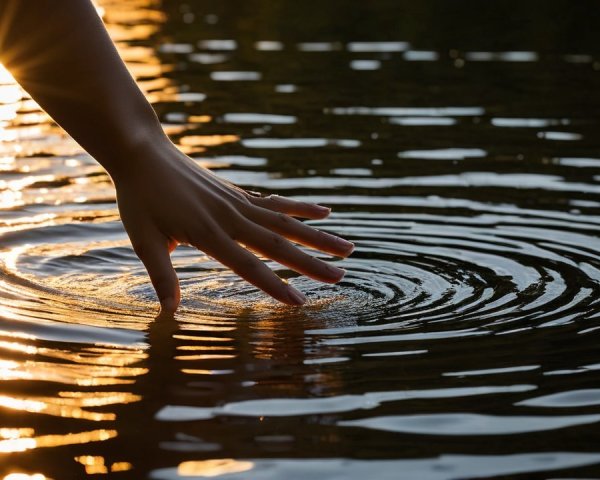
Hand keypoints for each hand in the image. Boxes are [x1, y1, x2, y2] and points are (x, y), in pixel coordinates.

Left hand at [114, 140, 354, 311]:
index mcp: (208, 233)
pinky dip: (302, 208)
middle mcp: (231, 217)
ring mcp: (239, 203)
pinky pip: (277, 202)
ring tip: (348, 248)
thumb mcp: (144, 239)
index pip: (248, 265)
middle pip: (279, 243)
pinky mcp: (240, 193)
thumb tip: (170, 311)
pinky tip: (325, 211)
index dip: (275, 285)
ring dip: (318, 236)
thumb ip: (161, 274)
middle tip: (341, 276)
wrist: (143, 153)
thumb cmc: (139, 199)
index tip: (301, 302)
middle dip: (312, 263)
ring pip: (286, 222)